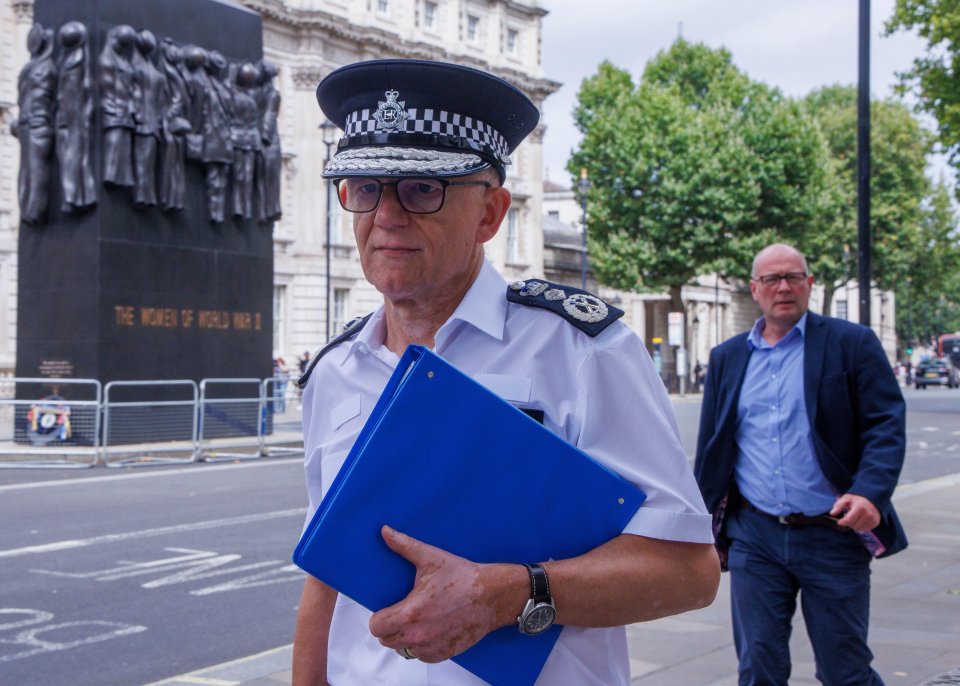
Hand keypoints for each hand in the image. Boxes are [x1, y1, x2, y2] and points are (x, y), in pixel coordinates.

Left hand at [368, 526, 519, 662]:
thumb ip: (404, 545)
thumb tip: (384, 531)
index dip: (378, 617)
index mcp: (411, 613)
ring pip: (404, 650)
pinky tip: (429, 630)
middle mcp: (419, 635)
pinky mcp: (445, 653)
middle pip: (387, 640)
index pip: (376, 627)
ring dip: (405, 639)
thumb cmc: (462, 576)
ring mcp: (432, 647)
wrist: (492, 595)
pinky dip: (422, 647)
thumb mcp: (431, 558)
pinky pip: (422, 657)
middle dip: (390, 627)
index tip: (386, 609)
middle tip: (401, 612)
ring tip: (415, 621)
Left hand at [830, 493, 880, 530]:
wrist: (871, 499)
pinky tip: (859, 520)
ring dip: (853, 525)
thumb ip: (838, 506)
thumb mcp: (846, 499)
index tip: (839, 522)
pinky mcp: (875, 523)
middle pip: (853, 525)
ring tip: (853, 518)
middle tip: (847, 517)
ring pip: (858, 528)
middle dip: (848, 523)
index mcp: (860, 507)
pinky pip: (864, 529)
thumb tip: (832, 513)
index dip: (842, 522)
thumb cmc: (856, 500)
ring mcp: (873, 519)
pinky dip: (860, 527)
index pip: (849, 519)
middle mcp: (868, 514)